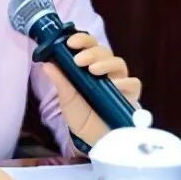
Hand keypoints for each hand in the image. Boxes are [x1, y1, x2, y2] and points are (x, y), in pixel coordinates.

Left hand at [41, 32, 141, 146]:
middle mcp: (106, 71)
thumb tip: (47, 63)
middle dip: (91, 52)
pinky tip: (114, 86)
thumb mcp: (66, 98)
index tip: (70, 43)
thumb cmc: (80, 115)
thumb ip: (60, 81)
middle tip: (78, 60)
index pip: (89, 46)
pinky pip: (133, 84)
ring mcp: (119, 82)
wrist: (93, 139)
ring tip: (93, 70)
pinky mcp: (130, 96)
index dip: (82, 40)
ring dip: (106, 63)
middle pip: (104, 52)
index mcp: (89, 66)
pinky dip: (124, 83)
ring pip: (119, 63)